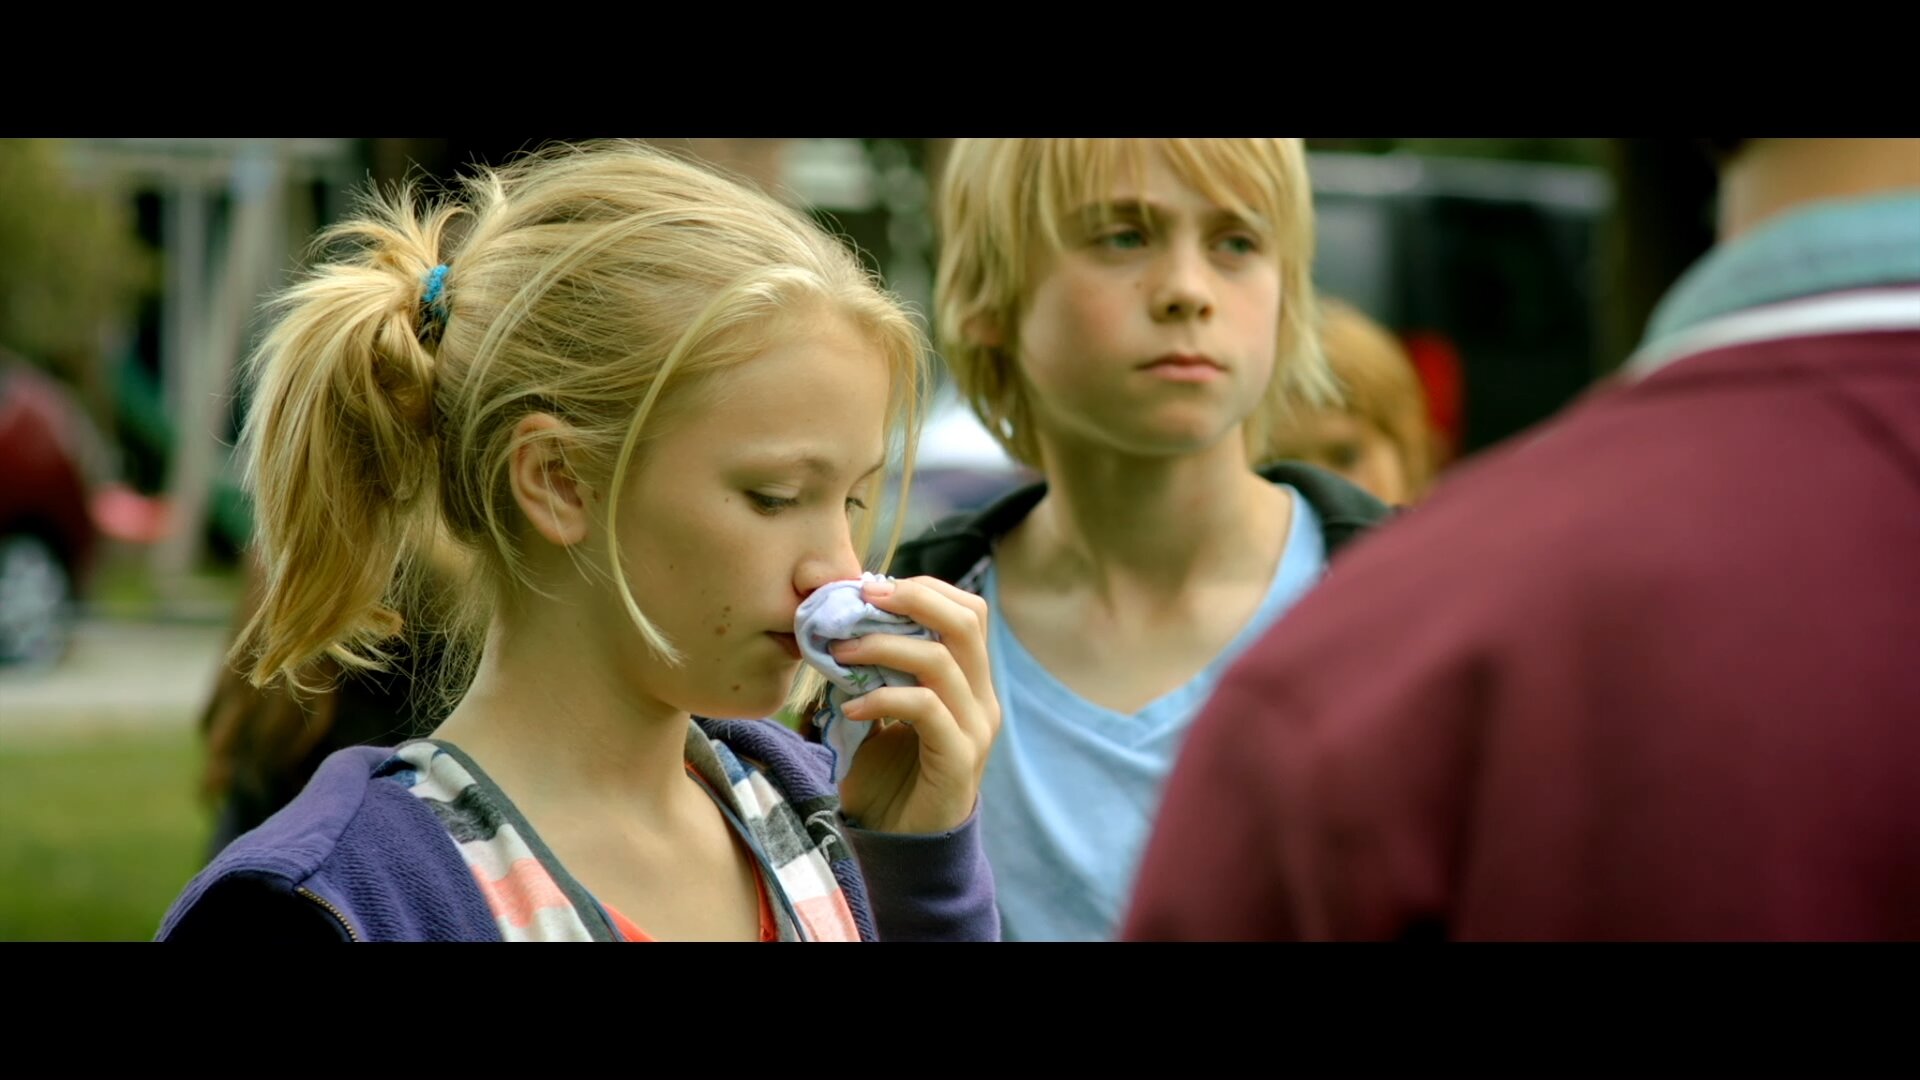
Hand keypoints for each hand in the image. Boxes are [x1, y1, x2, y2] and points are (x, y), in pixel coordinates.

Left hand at [831, 575, 999, 834]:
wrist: (902, 846)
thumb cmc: (889, 778)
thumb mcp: (881, 713)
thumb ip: (875, 673)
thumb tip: (841, 627)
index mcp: (969, 682)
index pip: (967, 611)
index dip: (923, 589)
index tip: (871, 586)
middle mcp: (981, 700)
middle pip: (966, 621)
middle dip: (912, 598)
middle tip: (861, 597)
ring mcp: (975, 729)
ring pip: (942, 660)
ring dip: (883, 647)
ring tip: (839, 652)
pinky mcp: (958, 759)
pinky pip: (925, 709)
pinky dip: (882, 698)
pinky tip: (849, 706)